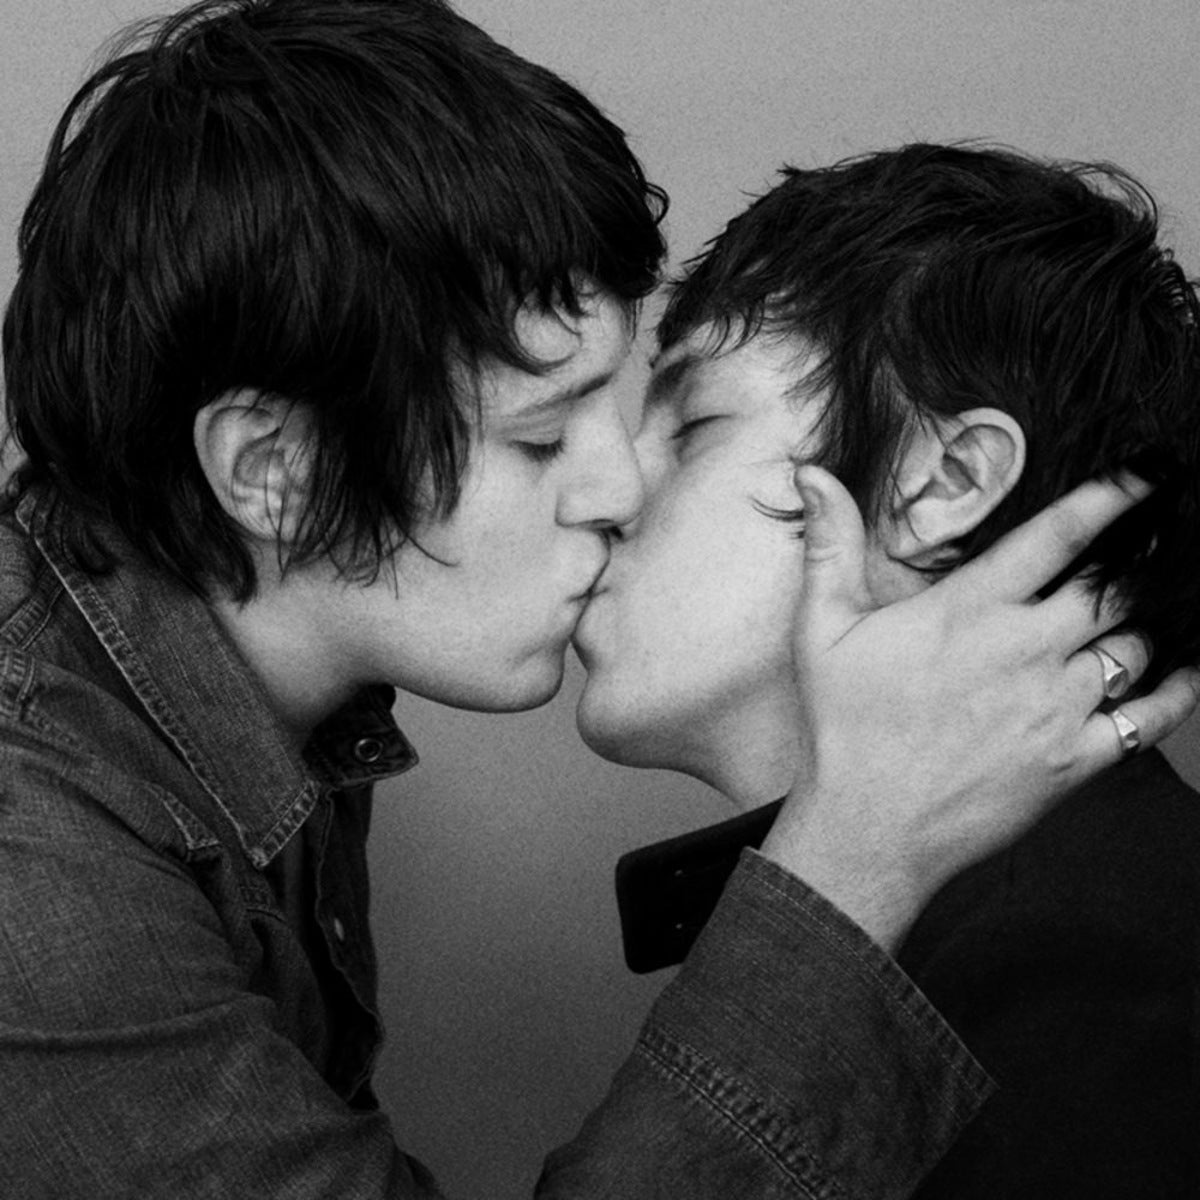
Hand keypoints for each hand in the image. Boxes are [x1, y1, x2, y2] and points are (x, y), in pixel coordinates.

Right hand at [760, 466, 1199, 950]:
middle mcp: (1025, 648)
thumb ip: (829, 545)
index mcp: (970, 609)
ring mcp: (1057, 706)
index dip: (1112, 496)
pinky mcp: (1074, 759)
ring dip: (1139, 628)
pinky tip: (1184, 674)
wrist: (868, 826)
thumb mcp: (821, 628)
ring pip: (1135, 646)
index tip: (1150, 473)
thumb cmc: (843, 726)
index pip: (1058, 536)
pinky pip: (1151, 717)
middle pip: (1113, 589)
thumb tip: (814, 474)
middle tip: (1157, 542)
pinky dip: (1177, 692)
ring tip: (1133, 618)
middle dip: (1140, 559)